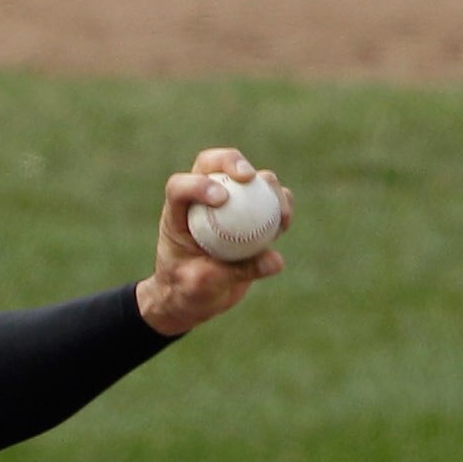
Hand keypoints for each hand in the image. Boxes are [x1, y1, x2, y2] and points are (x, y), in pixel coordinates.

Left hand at [135, 146, 289, 338]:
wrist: (194, 300)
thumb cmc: (186, 292)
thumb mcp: (203, 286)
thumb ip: (235, 273)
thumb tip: (276, 261)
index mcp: (177, 214)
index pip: (180, 187)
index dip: (198, 184)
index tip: (220, 200)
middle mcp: (201, 200)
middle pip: (214, 163)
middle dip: (232, 161)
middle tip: (250, 177)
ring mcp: (228, 203)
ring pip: (250, 178)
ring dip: (268, 186)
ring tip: (280, 211)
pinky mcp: (250, 213)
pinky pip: (270, 200)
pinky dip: (281, 206)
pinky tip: (285, 222)